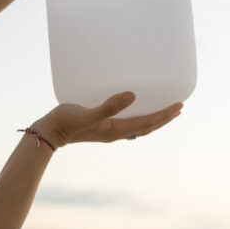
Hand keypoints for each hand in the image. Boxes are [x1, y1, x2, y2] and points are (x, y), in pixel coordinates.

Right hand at [35, 92, 181, 148]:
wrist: (49, 132)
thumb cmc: (66, 122)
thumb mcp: (88, 113)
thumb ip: (109, 106)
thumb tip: (132, 96)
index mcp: (116, 130)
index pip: (148, 123)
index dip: (165, 114)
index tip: (180, 105)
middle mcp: (116, 132)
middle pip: (147, 127)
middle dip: (164, 118)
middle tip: (179, 108)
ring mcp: (109, 131)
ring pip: (139, 126)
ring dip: (154, 119)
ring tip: (165, 111)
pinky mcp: (101, 126)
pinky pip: (128, 122)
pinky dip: (140, 117)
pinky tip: (137, 109)